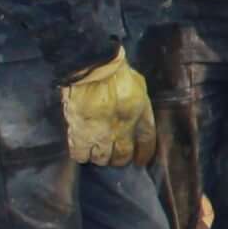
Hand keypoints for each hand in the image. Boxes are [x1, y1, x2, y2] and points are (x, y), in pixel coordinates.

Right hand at [60, 52, 158, 167]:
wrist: (92, 68)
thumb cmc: (115, 71)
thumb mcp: (137, 83)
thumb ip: (138, 101)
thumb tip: (136, 110)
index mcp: (139, 116)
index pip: (146, 142)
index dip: (144, 153)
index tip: (139, 159)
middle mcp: (122, 130)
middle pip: (122, 156)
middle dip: (119, 158)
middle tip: (114, 156)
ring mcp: (101, 135)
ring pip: (102, 159)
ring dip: (100, 157)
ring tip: (96, 151)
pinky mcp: (80, 135)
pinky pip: (80, 155)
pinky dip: (81, 154)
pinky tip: (81, 150)